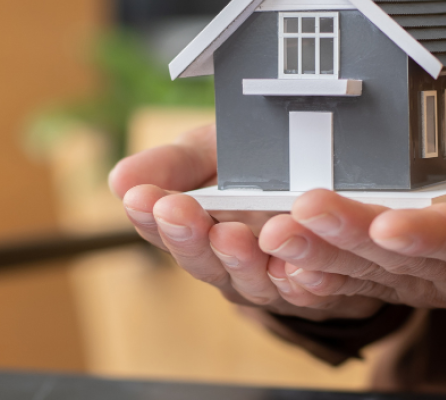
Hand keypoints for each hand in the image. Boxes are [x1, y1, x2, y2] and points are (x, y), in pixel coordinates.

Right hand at [109, 124, 383, 320]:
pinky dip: (304, 282)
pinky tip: (299, 266)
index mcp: (196, 231)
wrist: (327, 176)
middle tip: (176, 211)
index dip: (150, 216)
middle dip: (188, 236)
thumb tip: (118, 180)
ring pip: (253, 281)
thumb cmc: (254, 166)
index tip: (140, 196)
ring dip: (241, 260)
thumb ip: (172, 165)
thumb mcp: (210, 152)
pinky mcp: (319, 291)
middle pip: (203, 261)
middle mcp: (228, 265)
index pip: (163, 229)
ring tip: (231, 234)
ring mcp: (272, 282)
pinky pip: (313, 292)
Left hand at [259, 137, 445, 339]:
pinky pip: (364, 284)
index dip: (434, 233)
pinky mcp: (414, 281)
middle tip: (298, 213)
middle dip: (349, 236)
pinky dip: (324, 278)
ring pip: (373, 274)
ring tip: (272, 235)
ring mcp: (439, 282)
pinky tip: (281, 266)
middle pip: (406, 258)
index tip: (390, 223)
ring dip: (320, 256)